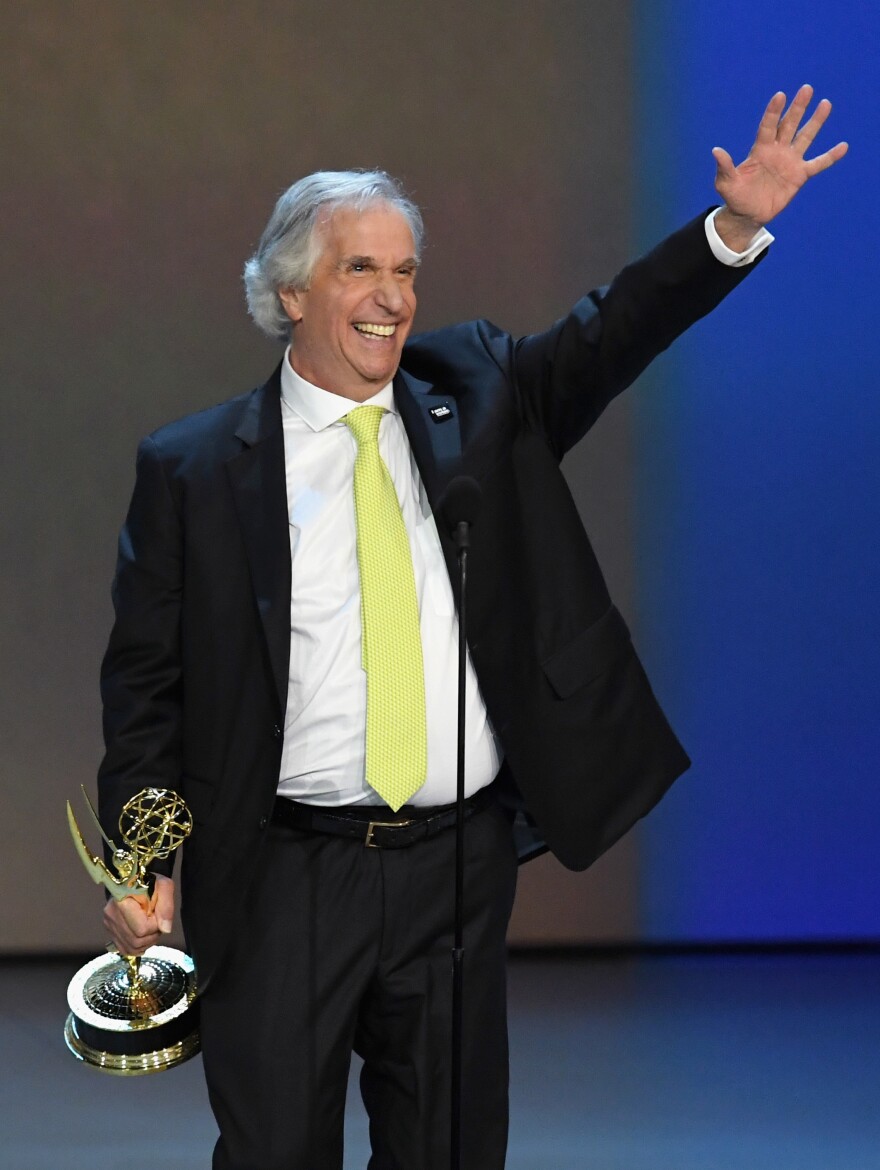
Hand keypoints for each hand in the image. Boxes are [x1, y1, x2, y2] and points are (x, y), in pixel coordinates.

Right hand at [103, 875, 174, 955]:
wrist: (134, 882)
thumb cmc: (150, 883)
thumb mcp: (164, 886)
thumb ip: (167, 906)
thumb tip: (165, 929)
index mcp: (122, 901)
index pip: (142, 929)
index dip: (155, 926)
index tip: (157, 914)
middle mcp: (111, 915)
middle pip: (136, 941)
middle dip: (152, 935)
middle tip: (156, 922)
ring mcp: (108, 925)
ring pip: (131, 948)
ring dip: (146, 942)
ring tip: (150, 928)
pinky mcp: (109, 932)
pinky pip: (124, 950)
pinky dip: (137, 947)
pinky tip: (143, 936)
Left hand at [712, 85, 847, 249]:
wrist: (747, 214)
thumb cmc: (735, 196)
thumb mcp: (726, 183)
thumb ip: (724, 167)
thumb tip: (715, 151)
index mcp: (760, 149)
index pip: (768, 126)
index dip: (773, 112)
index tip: (780, 96)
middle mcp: (777, 150)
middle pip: (789, 125)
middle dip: (797, 108)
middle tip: (807, 89)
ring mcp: (790, 161)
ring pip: (805, 137)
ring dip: (816, 122)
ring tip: (825, 104)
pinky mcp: (799, 175)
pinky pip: (818, 164)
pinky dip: (830, 157)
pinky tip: (843, 146)